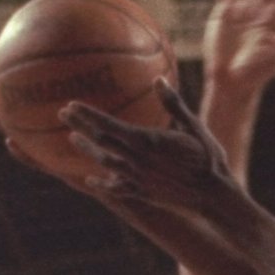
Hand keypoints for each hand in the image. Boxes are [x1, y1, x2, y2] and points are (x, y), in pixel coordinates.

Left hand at [64, 78, 252, 244]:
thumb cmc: (208, 158)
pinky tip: (90, 179)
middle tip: (61, 115)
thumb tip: (159, 80)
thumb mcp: (193, 126)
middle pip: (100, 141)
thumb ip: (173, 103)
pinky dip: (101, 183)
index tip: (71, 105)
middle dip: (79, 126)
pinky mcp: (142, 193)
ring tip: (72, 139)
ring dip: (87, 150)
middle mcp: (136, 160)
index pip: (108, 125)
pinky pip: (116, 188)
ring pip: (104, 163)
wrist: (213, 195)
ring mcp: (137, 178)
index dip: (87, 115)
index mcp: (146, 141)